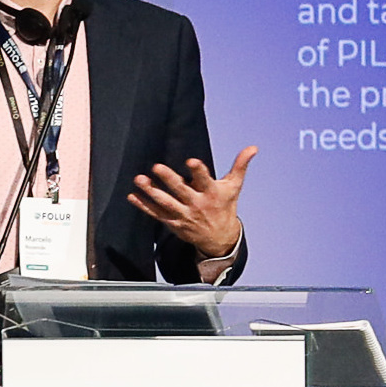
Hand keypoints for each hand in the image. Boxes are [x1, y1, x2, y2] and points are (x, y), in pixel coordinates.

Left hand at [127, 146, 257, 257]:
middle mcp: (197, 204)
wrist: (219, 239)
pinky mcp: (173, 223)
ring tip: (139, 179)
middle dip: (168, 179)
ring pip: (165, 203)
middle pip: (181, 191)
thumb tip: (253, 147)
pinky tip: (132, 196)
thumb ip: (240, 165)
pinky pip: (156, 214)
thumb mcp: (234, 186)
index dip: (198, 171)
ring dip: (151, 192)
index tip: (190, 161)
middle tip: (156, 167)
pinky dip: (143, 206)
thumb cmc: (225, 206)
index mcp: (212, 194)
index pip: (205, 180)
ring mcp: (183, 215)